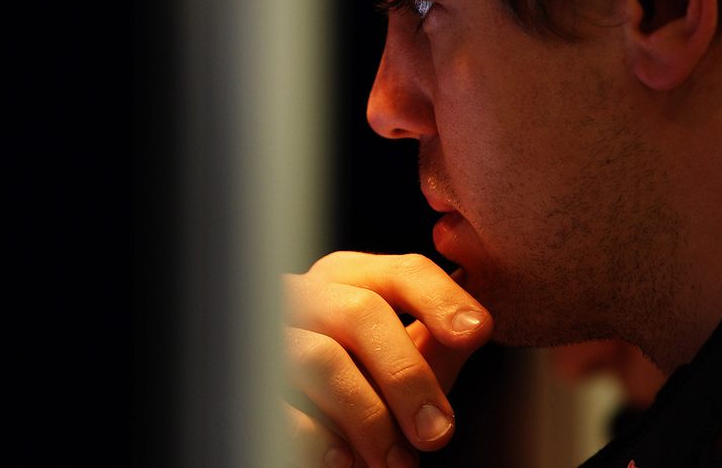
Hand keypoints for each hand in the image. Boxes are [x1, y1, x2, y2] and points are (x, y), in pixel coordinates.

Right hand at [282, 251, 492, 467]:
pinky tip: (342, 460)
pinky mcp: (244, 383)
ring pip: (320, 357)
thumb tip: (477, 324)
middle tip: (437, 432)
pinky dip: (317, 436)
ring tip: (396, 462)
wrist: (289, 418)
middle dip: (407, 375)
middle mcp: (306, 297)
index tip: (476, 331)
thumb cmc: (353, 382)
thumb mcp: (398, 359)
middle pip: (361, 312)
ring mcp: (268, 336)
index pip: (402, 272)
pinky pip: (276, 403)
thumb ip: (435, 344)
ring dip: (369, 416)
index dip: (441, 298)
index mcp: (349, 280)